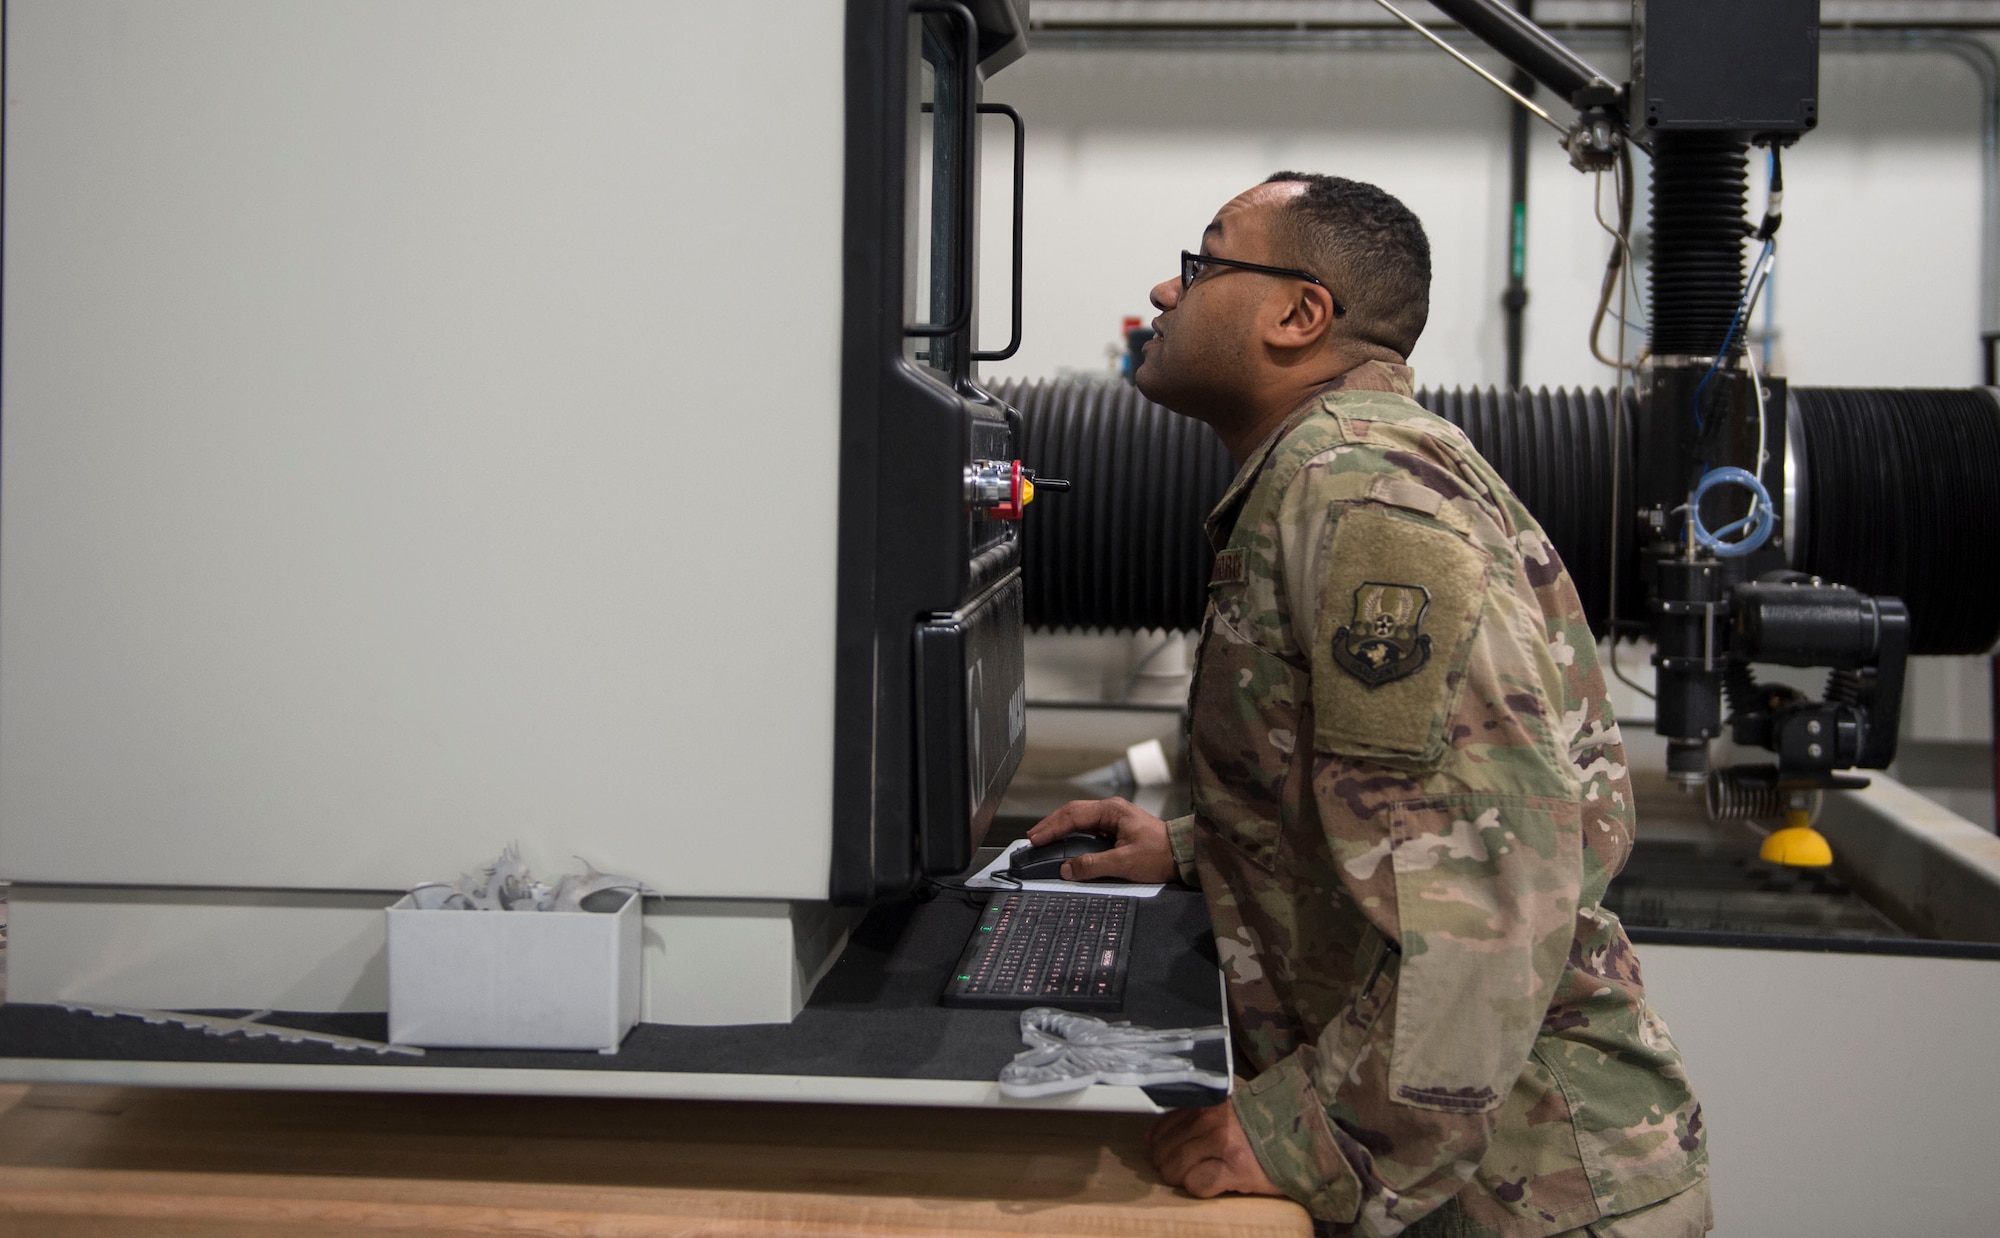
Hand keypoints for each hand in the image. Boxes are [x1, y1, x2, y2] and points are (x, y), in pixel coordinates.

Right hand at [1025, 798, 1176, 883]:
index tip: (1035, 839)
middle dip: (1051, 825)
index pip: (1073, 815)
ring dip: (1061, 828)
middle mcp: (1111, 810)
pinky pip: (1089, 827)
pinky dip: (1073, 833)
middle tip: (1032, 838)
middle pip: (1073, 813)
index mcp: (1112, 811)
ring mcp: (1115, 818)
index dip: (1051, 827)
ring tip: (1043, 839)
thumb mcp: (1124, 863)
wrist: (1185, 855)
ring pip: (1080, 818)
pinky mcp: (1118, 828)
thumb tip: (1067, 870)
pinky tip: (1065, 841)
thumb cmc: (1160, 855)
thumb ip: (1093, 865)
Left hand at [1147, 1099, 1283, 1198]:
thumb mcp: (1230, 1102)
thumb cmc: (1266, 1120)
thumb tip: (1151, 1136)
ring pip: (1175, 1168)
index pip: (1162, 1126)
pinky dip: (1199, 1188)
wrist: (1305, 1135)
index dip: (1161, 1144)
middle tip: (1183, 1170)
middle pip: (1164, 1151)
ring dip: (1181, 1178)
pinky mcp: (1236, 1170)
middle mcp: (1211, 1120)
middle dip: (1168, 1165)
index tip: (1167, 1152)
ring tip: (1198, 1176)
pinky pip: (1198, 1184)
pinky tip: (1214, 1182)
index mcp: (1207, 1102)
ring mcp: (1223, 1144)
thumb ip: (1195, 1111)